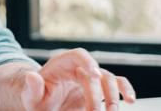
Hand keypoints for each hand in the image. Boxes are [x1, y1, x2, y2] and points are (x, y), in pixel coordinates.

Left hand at [21, 48, 135, 110]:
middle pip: (96, 72)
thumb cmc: (37, 99)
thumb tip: (31, 76)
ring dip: (113, 95)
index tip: (95, 76)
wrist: (46, 106)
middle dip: (98, 93)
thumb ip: (32, 88)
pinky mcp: (100, 88)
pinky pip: (117, 84)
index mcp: (62, 64)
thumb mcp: (31, 97)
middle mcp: (79, 67)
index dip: (88, 62)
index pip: (78, 55)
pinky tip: (130, 100)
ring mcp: (92, 77)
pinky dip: (126, 90)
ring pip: (110, 79)